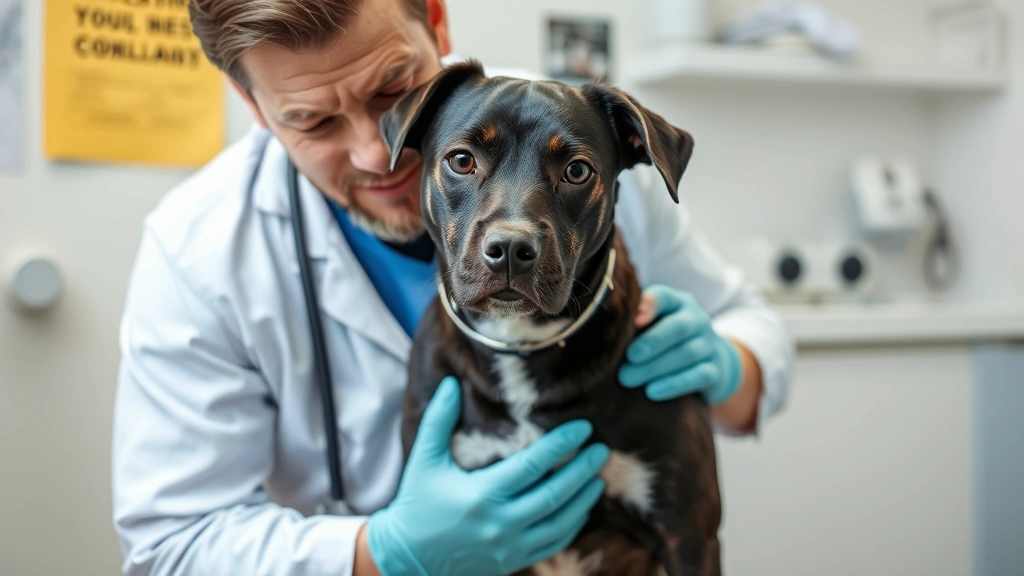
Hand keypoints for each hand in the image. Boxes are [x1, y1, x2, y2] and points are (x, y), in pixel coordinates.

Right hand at [366, 377, 609, 575]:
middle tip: (602, 449)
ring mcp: (509, 547)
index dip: (561, 445)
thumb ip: (439, 420)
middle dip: (583, 471)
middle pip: (554, 495)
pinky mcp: (512, 561)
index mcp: (481, 495)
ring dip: (583, 499)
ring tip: (598, 477)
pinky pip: (552, 544)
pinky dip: (571, 526)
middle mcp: (500, 524)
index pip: (532, 466)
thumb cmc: (416, 503)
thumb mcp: (424, 459)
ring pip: (559, 523)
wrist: (407, 558)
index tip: (582, 427)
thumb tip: (450, 382)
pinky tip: (582, 509)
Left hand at [619, 285, 740, 403]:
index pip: (664, 297)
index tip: (633, 320)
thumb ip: (634, 321)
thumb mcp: (653, 324)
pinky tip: (652, 392)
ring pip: (687, 353)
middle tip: (629, 356)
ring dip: (656, 367)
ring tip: (627, 379)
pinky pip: (698, 376)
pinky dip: (674, 384)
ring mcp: (709, 345)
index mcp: (677, 303)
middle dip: (653, 341)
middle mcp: (697, 320)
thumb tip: (604, 327)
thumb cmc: (667, 339)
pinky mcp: (715, 370)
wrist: (711, 360)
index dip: (650, 305)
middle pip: (679, 327)